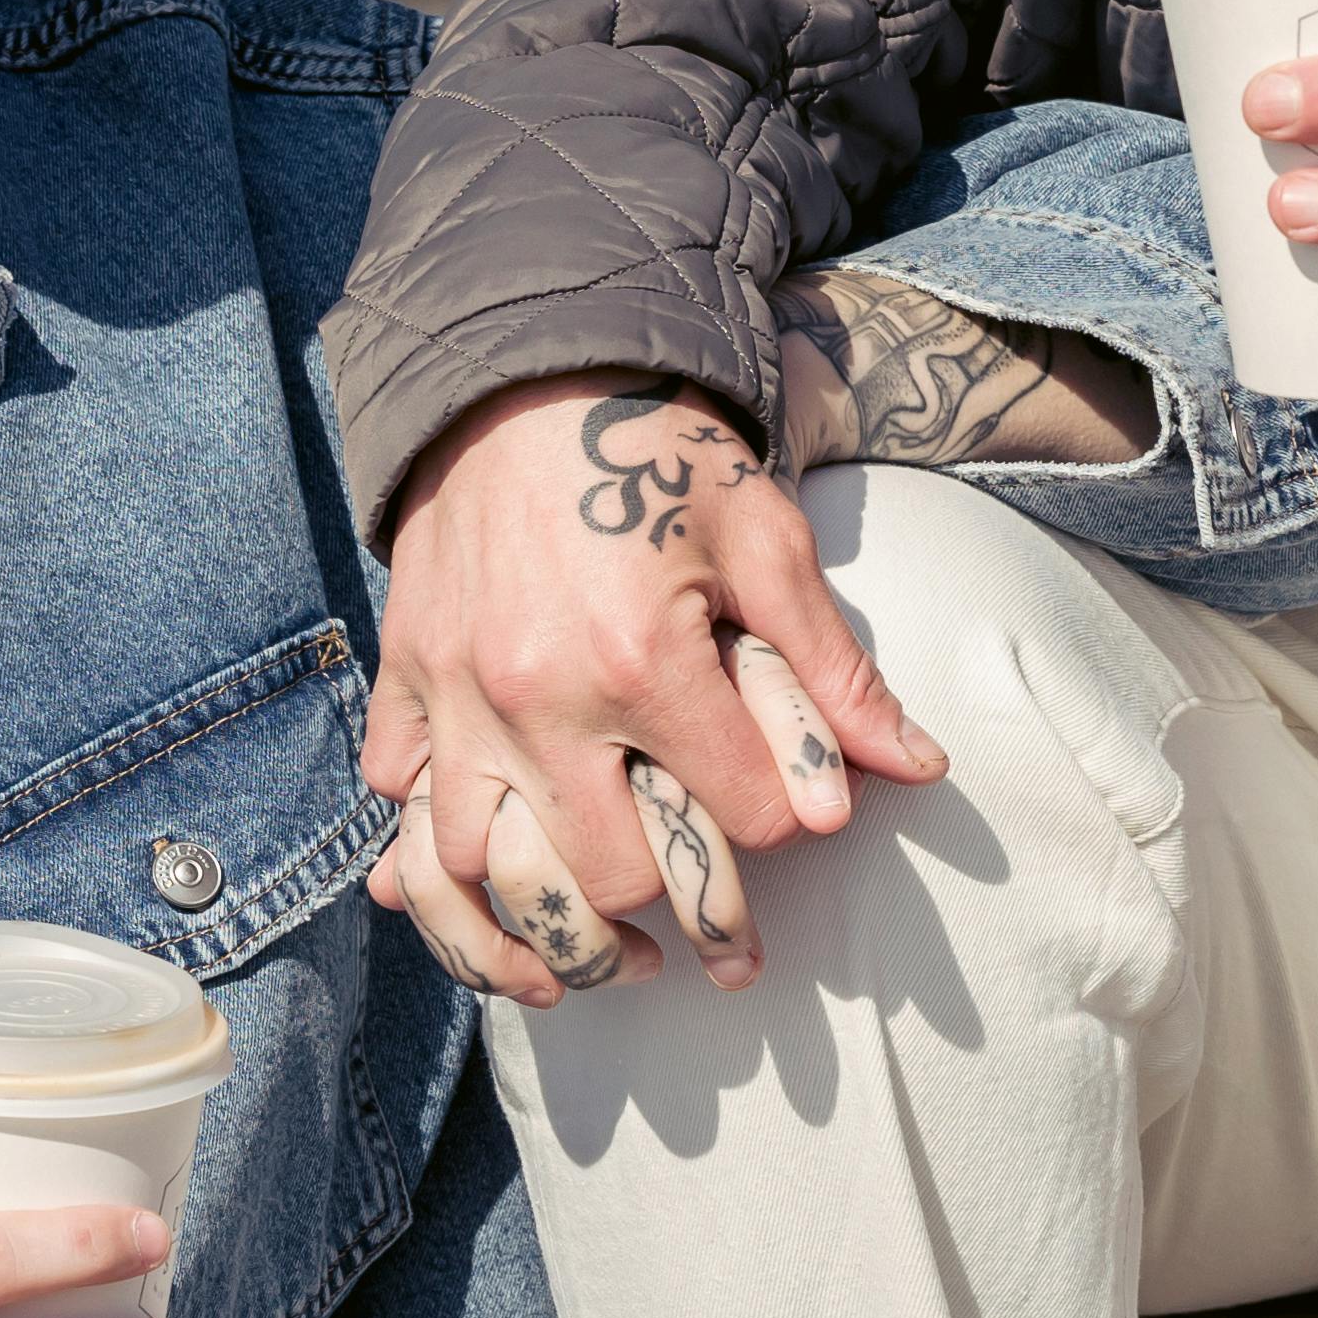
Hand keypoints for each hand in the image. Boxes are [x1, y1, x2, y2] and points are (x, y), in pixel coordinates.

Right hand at [360, 377, 938, 1014]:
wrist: (523, 373)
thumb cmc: (656, 450)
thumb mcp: (766, 540)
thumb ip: (833, 669)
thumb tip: (918, 767)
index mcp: (644, 663)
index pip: (737, 817)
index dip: (779, 826)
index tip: (787, 814)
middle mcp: (539, 699)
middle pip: (611, 877)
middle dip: (672, 906)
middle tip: (706, 926)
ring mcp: (457, 695)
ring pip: (482, 872)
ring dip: (544, 916)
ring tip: (597, 944)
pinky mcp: (402, 679)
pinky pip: (399, 801)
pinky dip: (432, 844)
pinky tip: (489, 856)